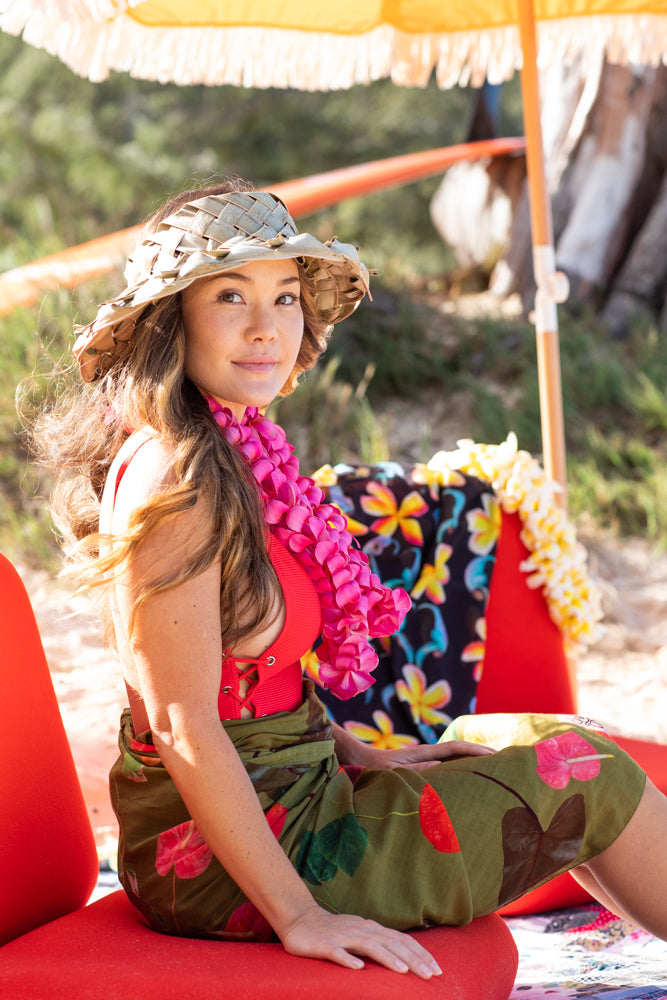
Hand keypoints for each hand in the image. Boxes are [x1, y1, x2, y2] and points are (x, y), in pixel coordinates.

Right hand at [280, 905, 442, 977]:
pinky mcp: (325, 944)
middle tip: (431, 974)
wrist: (300, 919)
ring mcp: (343, 936)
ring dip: (388, 958)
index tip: (437, 969)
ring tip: (403, 971)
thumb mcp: (360, 936)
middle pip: (391, 943)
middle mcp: (361, 930)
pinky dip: (348, 960)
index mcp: (371, 929)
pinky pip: (337, 953)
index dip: (420, 953)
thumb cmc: (333, 931)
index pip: (402, 940)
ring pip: (369, 946)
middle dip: (413, 959)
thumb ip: (379, 944)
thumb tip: (404, 957)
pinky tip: (358, 969)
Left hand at [361, 740, 495, 771]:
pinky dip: (460, 773)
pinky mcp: (421, 770)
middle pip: (460, 752)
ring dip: (472, 765)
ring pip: (455, 761)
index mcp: (423, 753)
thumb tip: (440, 767)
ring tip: (493, 774)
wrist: (358, 761)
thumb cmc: (372, 769)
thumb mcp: (392, 773)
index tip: (495, 756)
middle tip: (504, 764)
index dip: (476, 751)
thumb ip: (414, 771)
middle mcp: (427, 755)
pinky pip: (446, 770)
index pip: (456, 748)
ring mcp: (425, 761)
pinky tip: (466, 784)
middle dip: (481, 756)